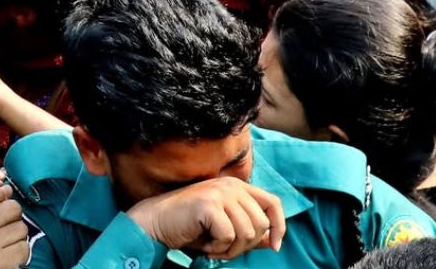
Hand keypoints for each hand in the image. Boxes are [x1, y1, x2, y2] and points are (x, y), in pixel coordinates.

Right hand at [125, 177, 285, 258]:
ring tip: (214, 246)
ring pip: (247, 232)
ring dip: (231, 250)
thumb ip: (249, 231)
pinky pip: (229, 236)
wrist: (156, 222)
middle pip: (261, 223)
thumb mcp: (225, 229)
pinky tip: (205, 244)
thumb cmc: (190, 227)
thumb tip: (274, 241)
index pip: (273, 203)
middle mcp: (232, 185)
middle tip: (225, 249)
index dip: (279, 226)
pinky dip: (218, 248)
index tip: (275, 247)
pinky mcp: (209, 204)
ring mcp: (220, 192)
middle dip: (246, 246)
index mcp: (238, 186)